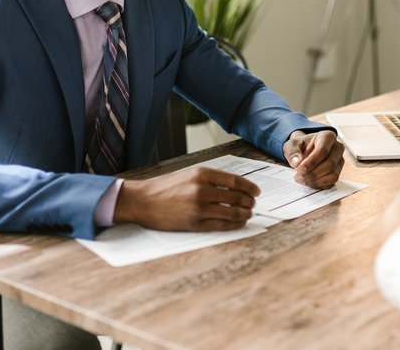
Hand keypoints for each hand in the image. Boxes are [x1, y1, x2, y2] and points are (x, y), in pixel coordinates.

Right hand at [113, 167, 260, 230]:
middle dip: (249, 202)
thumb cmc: (166, 187)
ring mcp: (199, 208)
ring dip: (245, 214)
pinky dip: (235, 224)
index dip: (250, 187)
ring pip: (233, 212)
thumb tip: (236, 187)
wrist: (143, 201)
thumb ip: (211, 179)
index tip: (257, 191)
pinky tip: (239, 222)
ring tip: (248, 214)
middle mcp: (203, 190)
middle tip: (253, 204)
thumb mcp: (189, 174)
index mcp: (202, 174)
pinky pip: (223, 225)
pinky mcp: (195, 224)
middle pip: (237, 197)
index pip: (236, 181)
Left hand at [283, 130, 345, 188]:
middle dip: (312, 173)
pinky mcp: (338, 171)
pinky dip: (319, 184)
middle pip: (329, 164)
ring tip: (302, 180)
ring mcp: (339, 161)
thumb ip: (292, 152)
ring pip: (333, 175)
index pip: (323, 150)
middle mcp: (337, 148)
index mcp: (327, 136)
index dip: (311, 162)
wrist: (304, 150)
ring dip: (316, 180)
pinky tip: (308, 182)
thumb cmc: (300, 146)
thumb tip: (296, 163)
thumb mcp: (291, 145)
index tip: (299, 169)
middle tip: (298, 177)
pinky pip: (332, 182)